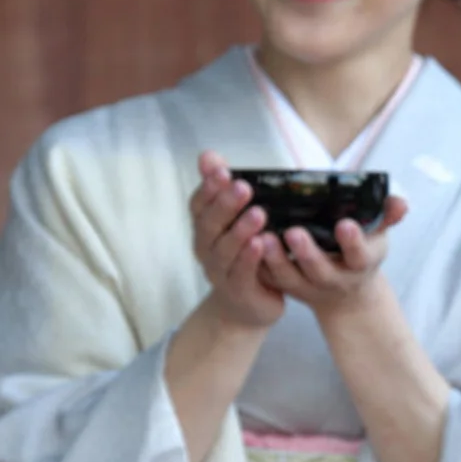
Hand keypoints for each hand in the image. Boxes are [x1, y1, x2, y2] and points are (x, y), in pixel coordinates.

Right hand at [190, 151, 284, 329]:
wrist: (248, 307)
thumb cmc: (245, 257)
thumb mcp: (236, 222)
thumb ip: (225, 190)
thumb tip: (208, 154)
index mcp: (205, 229)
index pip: (199, 204)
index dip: (208, 188)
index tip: (222, 170)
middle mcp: (206, 249)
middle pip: (209, 224)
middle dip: (225, 204)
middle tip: (244, 186)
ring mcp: (219, 272)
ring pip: (225, 249)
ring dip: (240, 230)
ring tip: (259, 213)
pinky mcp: (238, 290)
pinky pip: (241, 272)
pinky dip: (249, 258)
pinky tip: (261, 244)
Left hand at [258, 195, 409, 319]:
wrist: (346, 295)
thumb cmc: (360, 254)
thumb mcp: (379, 237)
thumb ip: (388, 217)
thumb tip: (401, 202)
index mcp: (361, 264)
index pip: (360, 255)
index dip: (353, 242)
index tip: (344, 225)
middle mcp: (335, 280)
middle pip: (320, 270)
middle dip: (307, 252)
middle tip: (293, 231)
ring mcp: (308, 287)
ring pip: (290, 277)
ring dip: (276, 259)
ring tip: (264, 237)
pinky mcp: (286, 287)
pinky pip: (269, 280)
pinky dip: (256, 265)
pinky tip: (244, 244)